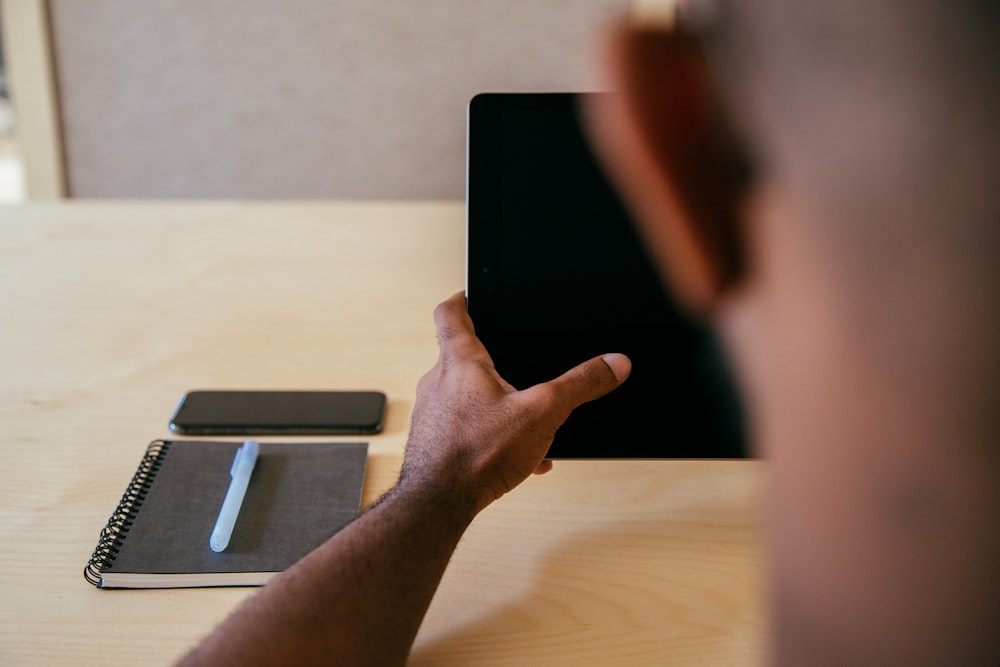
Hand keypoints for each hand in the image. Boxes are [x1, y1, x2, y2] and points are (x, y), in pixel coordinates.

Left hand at [401, 291, 631, 513]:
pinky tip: (519, 458)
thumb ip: (580, 385)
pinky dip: (491, 436)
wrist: (439, 503)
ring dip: (495, 404)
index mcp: (460, 361)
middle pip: (461, 356)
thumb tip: (614, 363)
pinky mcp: (433, 441)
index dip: (462, 298)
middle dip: (491, 360)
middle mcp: (438, 382)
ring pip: (466, 397)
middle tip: (511, 361)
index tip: (471, 293)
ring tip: (523, 422)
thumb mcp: (542, 413)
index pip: (450, 313)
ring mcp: (432, 413)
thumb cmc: (476, 454)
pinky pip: (465, 429)